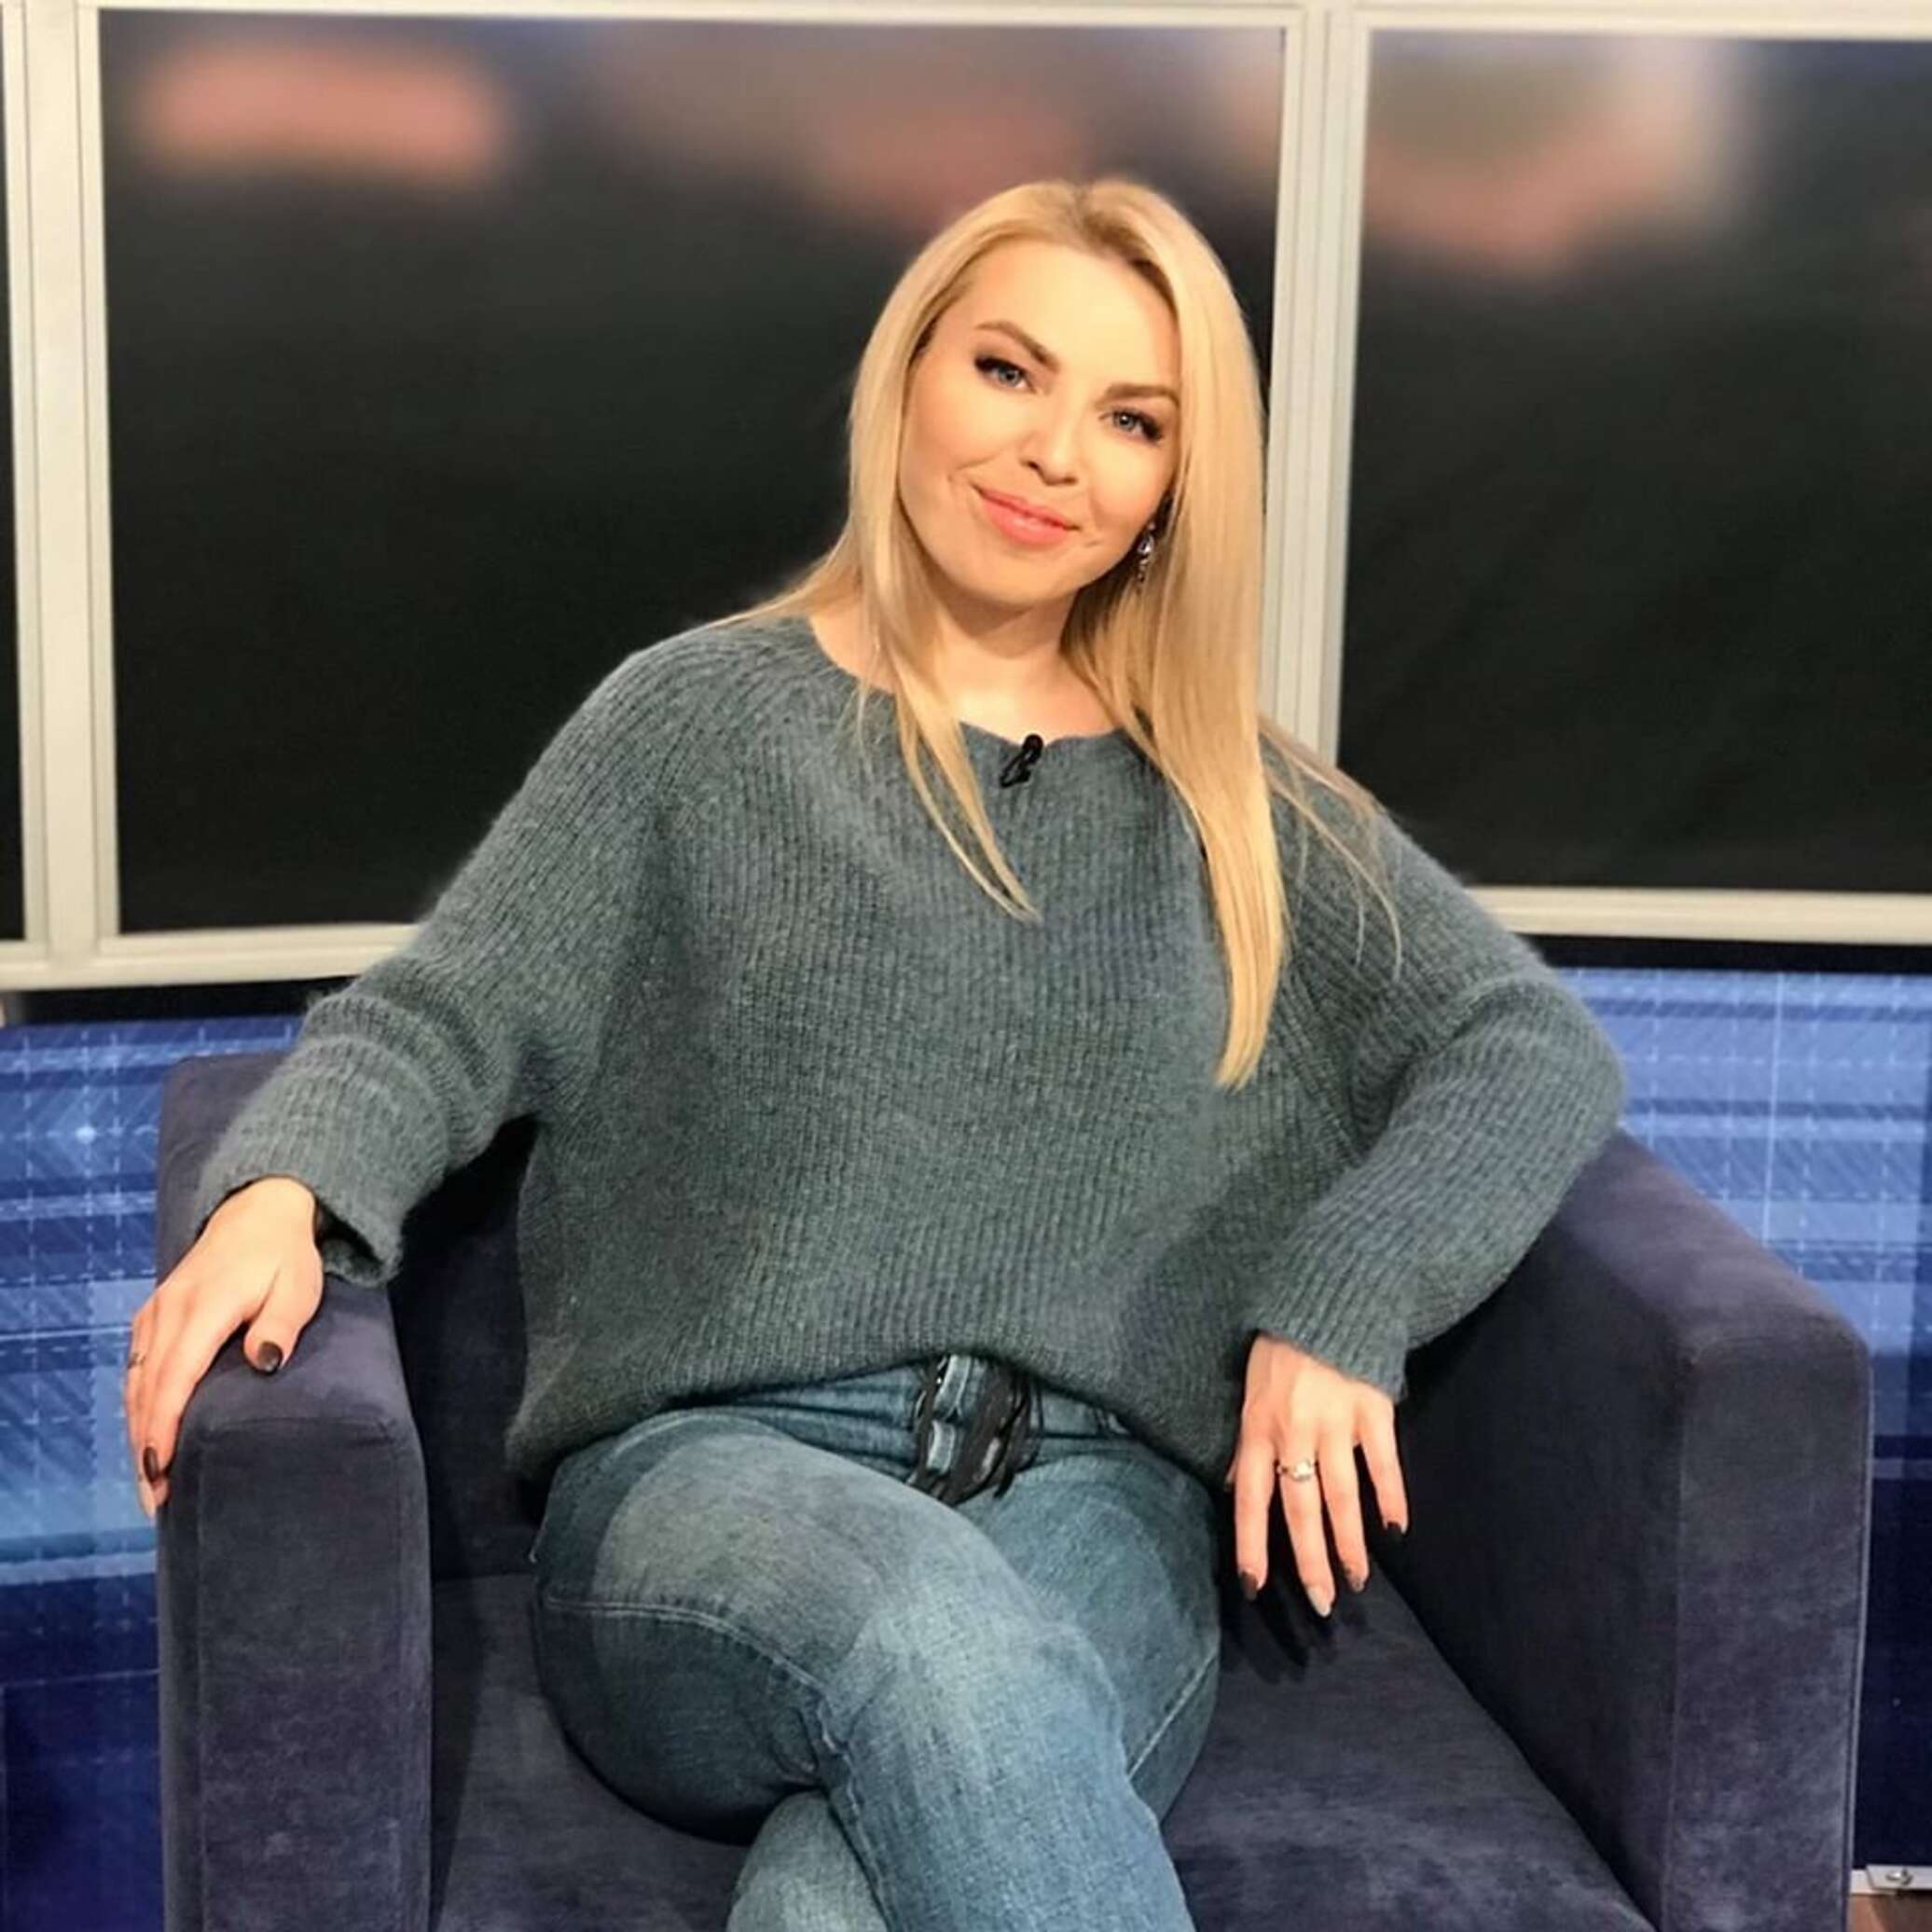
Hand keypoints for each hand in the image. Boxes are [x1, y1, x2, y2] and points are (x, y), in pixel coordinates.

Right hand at [123, 1177, 324, 1517]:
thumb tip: (263, 1364)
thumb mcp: (298, 1286)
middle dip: (148, 1445)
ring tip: (150, 1481)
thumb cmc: (286, 1255)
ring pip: (137, 1382)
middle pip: (149, 1388)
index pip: (177, 1376)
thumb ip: (280, 1324)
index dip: (165, 1426)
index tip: (162, 1470)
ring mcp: (157, 1314)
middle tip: (157, 1498)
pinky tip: (146, 1436)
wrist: (259, 1211)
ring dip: (139, 1431)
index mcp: (205, 1307)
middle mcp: (170, 1312)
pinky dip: (139, 1405)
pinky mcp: (154, 1316)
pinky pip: (138, 1367)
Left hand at [1223, 1332, 1408, 1616]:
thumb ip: (1245, 1441)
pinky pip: (1383, 1462)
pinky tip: (1396, 1529)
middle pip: (1300, 1507)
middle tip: (1323, 1602)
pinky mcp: (1373, 1409)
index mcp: (1258, 1427)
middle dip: (1310, 1560)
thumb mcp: (1249, 1392)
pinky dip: (1392, 1497)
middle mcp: (1294, 1431)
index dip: (1251, 1544)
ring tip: (1357, 1579)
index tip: (1255, 1586)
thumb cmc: (1280, 1348)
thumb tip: (1230, 1485)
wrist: (1324, 1297)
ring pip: (1341, 1495)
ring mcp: (1336, 1421)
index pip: (1249, 1497)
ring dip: (1350, 1542)